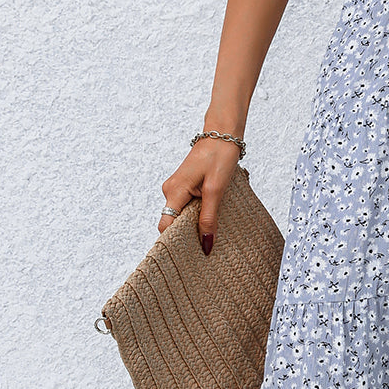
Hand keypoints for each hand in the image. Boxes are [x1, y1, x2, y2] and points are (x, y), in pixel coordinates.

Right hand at [157, 138, 241, 254]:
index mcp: (174, 191)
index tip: (192, 255)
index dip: (176, 242)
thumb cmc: (220, 156)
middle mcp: (170, 190)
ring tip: (211, 232)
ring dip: (194, 222)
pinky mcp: (185, 184)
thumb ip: (209, 217)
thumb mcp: (216, 190)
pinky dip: (197, 212)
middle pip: (173, 222)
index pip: (165, 226)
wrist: (223, 133)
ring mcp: (177, 187)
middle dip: (187, 235)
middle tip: (206, 247)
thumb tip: (206, 244)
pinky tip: (211, 217)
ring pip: (181, 214)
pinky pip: (186, 205)